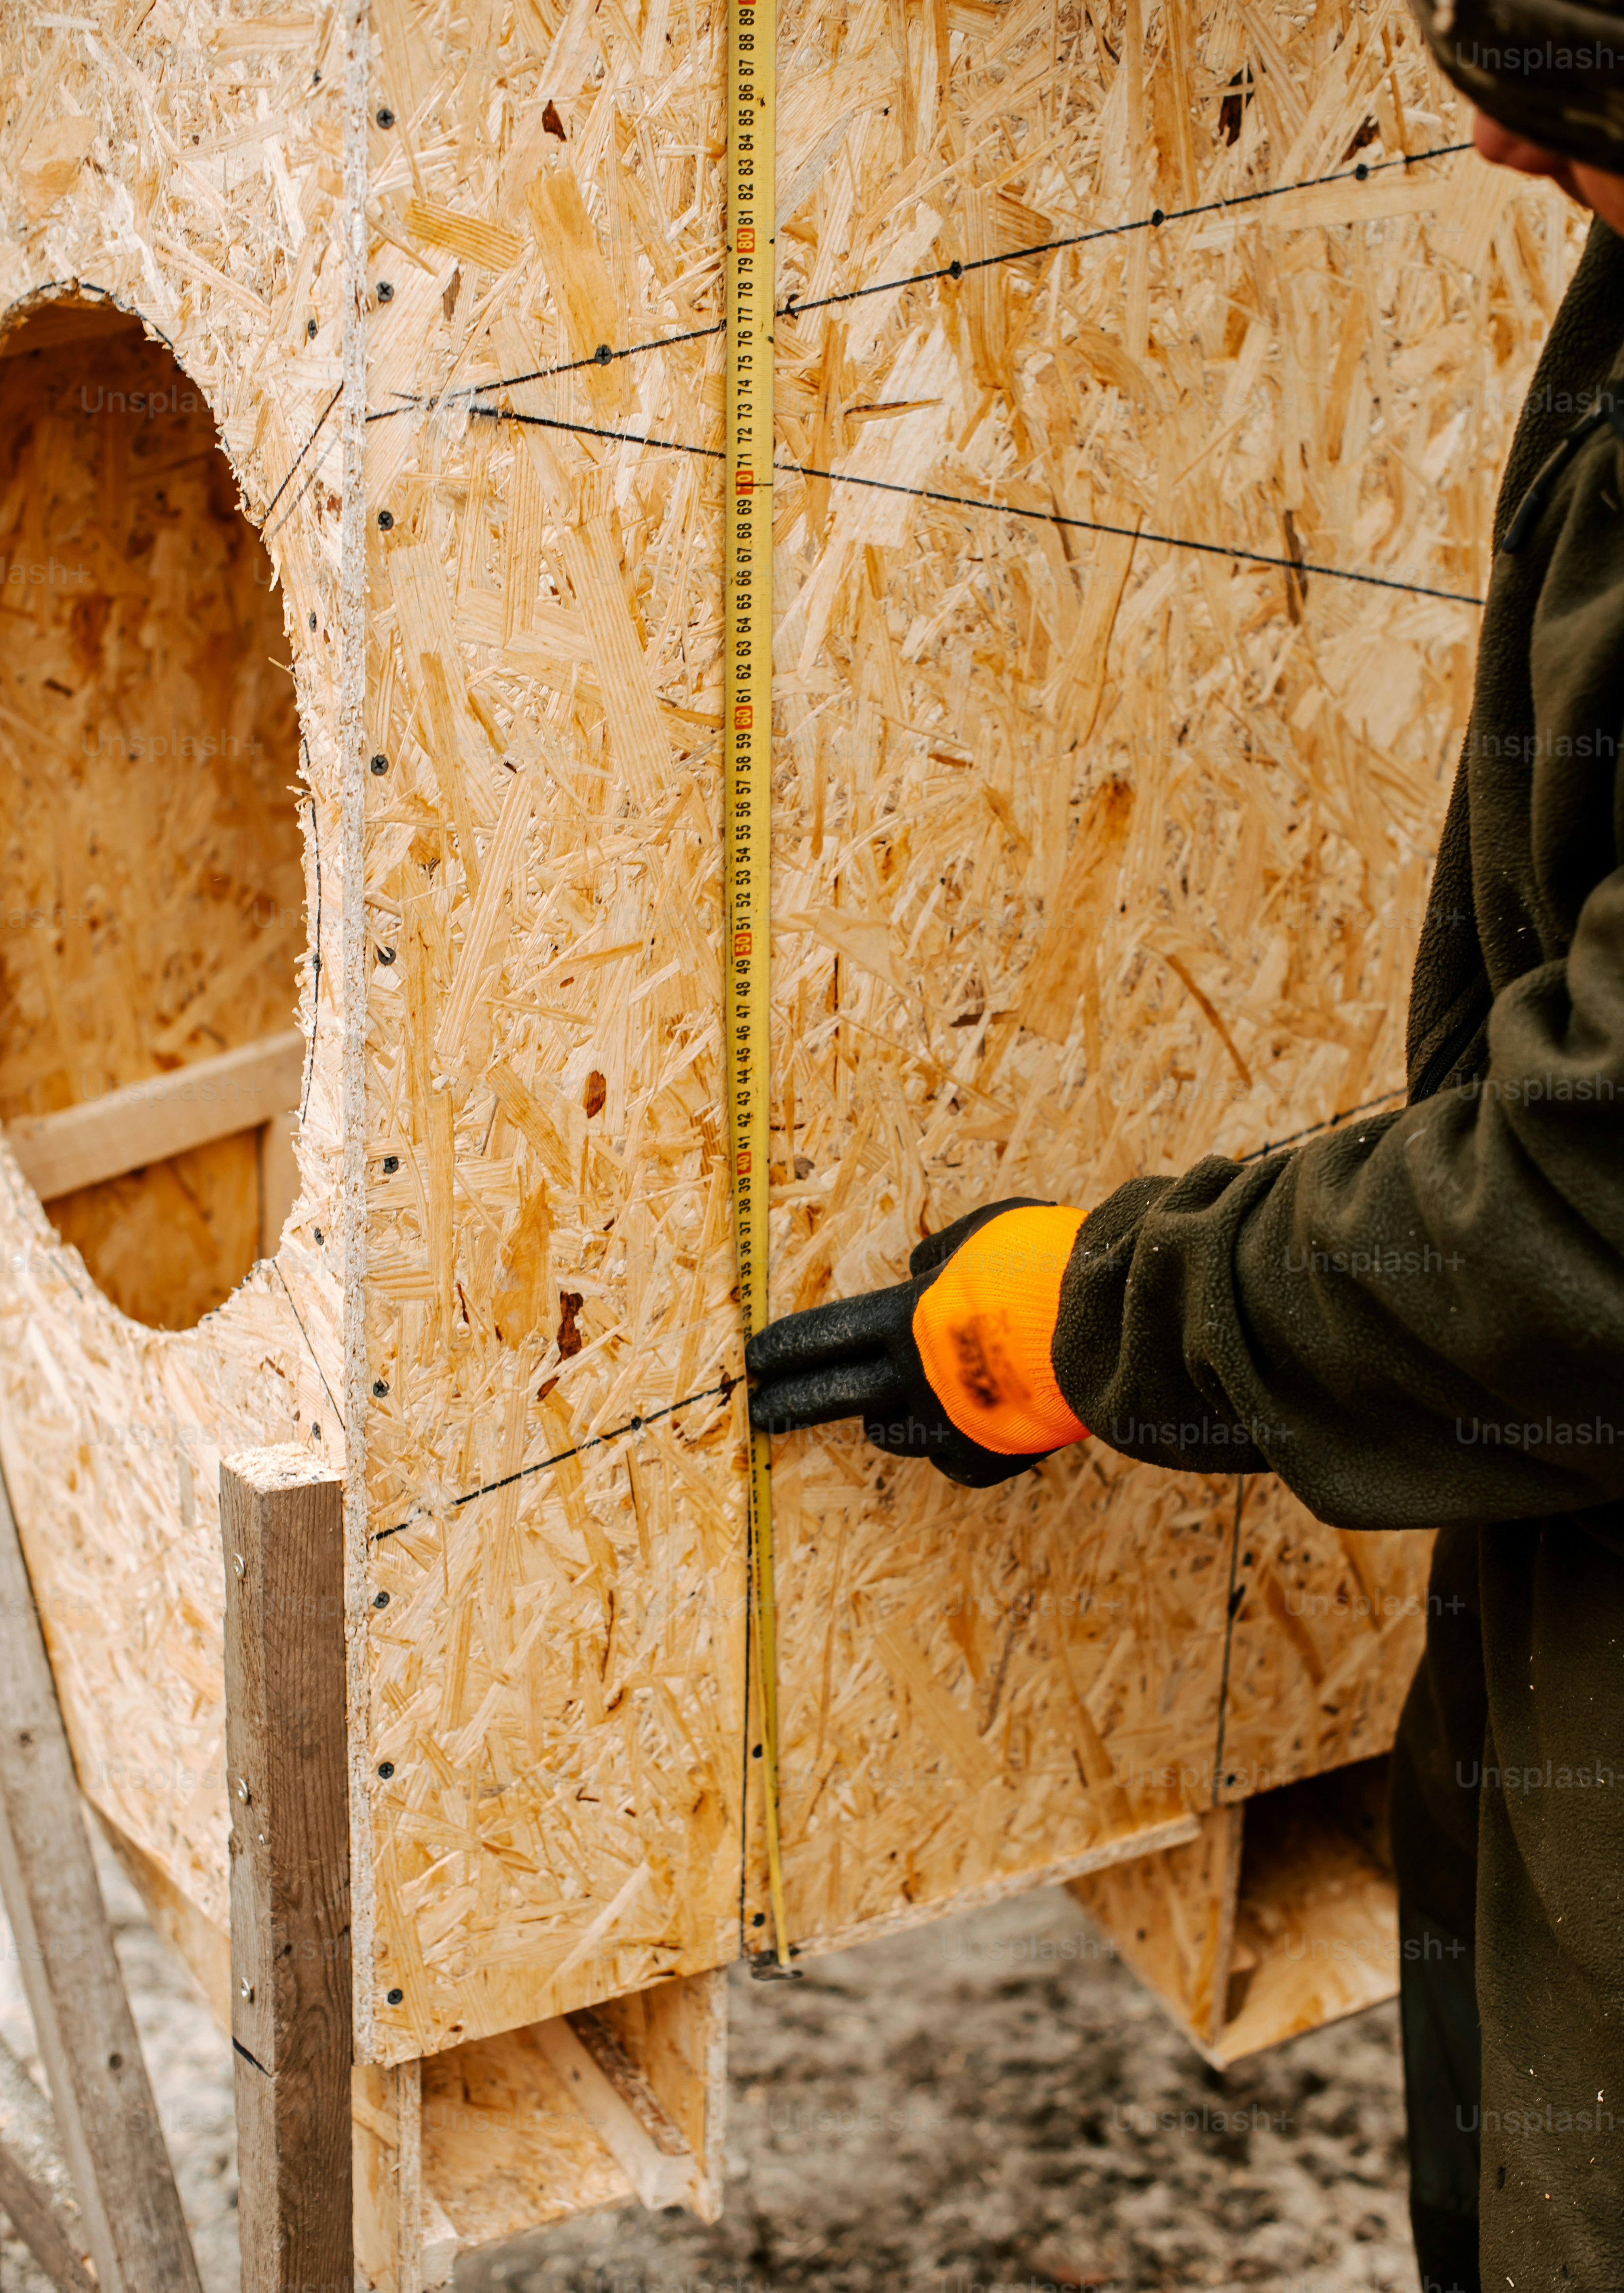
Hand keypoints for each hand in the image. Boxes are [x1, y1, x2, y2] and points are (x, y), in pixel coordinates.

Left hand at [745, 1198, 1090, 1487]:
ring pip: (894, 1431)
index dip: (785, 1349)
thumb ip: (939, 1258)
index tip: (755, 1360)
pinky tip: (977, 1417)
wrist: (1114, 1329)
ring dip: (893, 1413)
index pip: (824, 1338)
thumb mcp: (984, 1233)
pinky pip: (950, 1456)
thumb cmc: (1051, 1267)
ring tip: (916, 1393)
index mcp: (906, 1320)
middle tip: (764, 1411)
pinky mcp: (986, 1460)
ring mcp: (948, 1426)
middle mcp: (915, 1378)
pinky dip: (953, 1439)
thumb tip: (917, 1276)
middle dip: (792, 1404)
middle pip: (833, 1397)